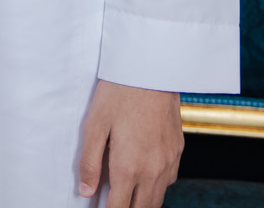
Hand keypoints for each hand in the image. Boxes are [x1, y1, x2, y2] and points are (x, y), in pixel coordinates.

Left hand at [76, 79, 181, 207]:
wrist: (152, 70)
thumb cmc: (119, 94)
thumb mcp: (95, 126)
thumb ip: (90, 163)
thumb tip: (86, 192)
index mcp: (129, 167)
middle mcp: (152, 170)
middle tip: (112, 204)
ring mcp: (168, 162)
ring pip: (157, 199)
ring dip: (142, 203)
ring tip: (126, 198)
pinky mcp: (177, 151)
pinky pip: (168, 181)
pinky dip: (156, 187)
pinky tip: (144, 177)